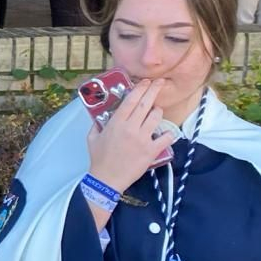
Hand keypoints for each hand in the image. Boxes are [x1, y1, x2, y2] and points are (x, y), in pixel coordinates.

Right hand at [86, 78, 173, 193]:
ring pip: (156, 117)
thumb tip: (100, 116)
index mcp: (116, 123)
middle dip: (153, 90)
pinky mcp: (151, 150)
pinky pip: (166, 137)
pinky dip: (168, 134)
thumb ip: (96, 124)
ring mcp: (142, 139)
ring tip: (156, 111)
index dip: (139, 89)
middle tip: (159, 82)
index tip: (145, 82)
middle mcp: (130, 128)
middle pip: (145, 104)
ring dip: (158, 112)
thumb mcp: (92, 138)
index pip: (130, 101)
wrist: (107, 179)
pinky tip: (166, 133)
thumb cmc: (99, 158)